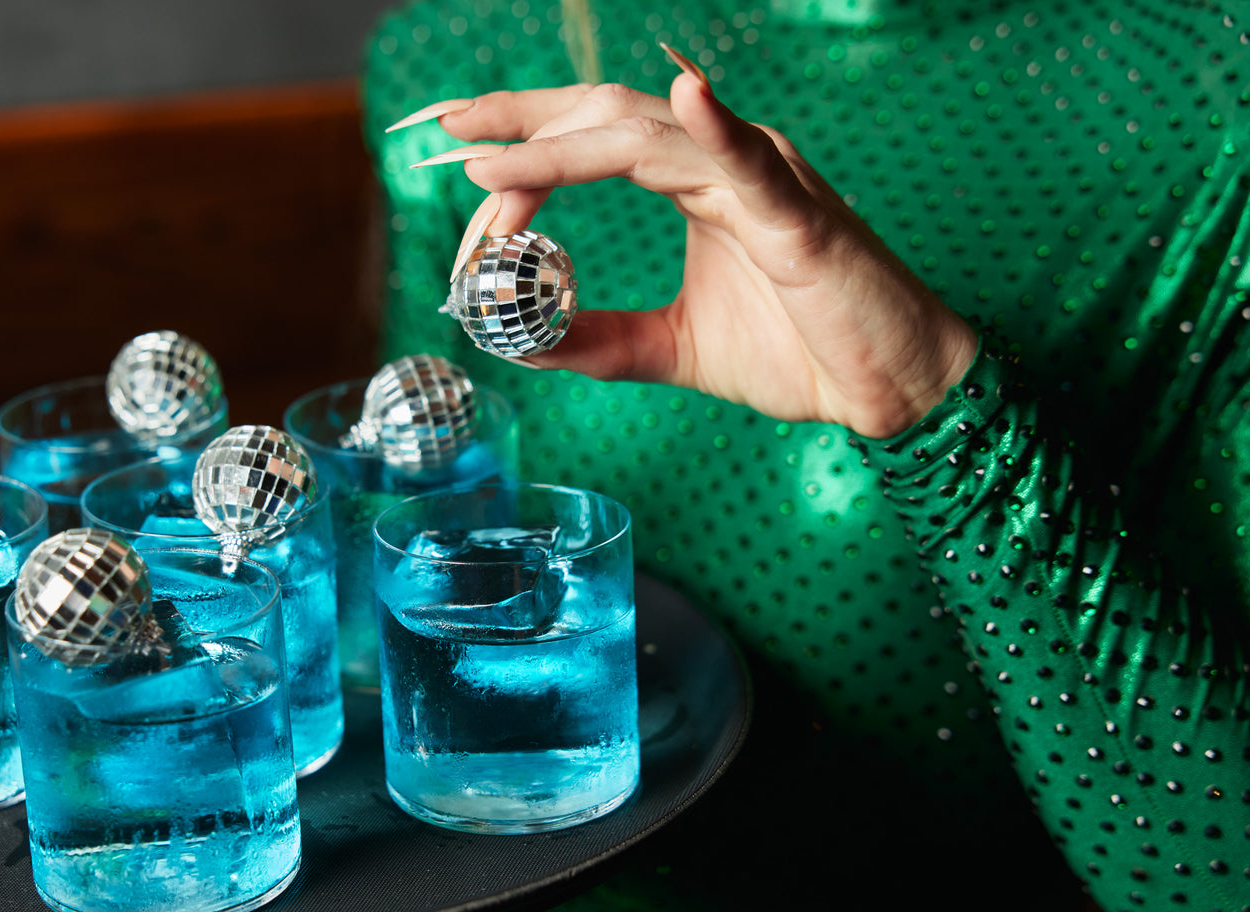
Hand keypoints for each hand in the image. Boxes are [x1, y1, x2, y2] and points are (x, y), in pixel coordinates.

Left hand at [393, 47, 977, 438]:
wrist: (890, 389)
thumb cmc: (800, 355)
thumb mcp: (674, 348)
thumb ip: (603, 340)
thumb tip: (522, 343)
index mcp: (699, 182)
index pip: (595, 138)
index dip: (526, 141)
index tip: (461, 159)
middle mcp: (723, 164)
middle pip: (606, 116)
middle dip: (523, 122)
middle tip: (448, 131)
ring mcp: (762, 181)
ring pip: (648, 134)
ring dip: (562, 147)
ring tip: (490, 163)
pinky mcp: (799, 218)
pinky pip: (752, 160)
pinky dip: (716, 126)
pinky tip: (682, 95)